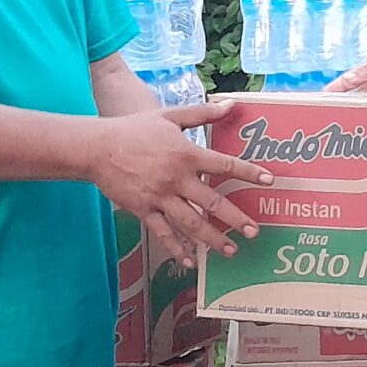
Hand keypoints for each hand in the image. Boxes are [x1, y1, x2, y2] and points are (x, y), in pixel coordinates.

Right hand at [88, 102, 270, 264]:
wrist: (97, 148)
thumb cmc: (135, 130)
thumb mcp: (170, 116)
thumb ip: (203, 113)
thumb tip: (231, 105)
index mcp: (186, 154)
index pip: (224, 165)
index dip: (248, 172)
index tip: (268, 181)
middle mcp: (177, 179)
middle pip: (212, 203)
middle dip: (236, 219)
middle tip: (254, 231)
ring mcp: (160, 197)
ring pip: (191, 223)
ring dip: (213, 239)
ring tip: (230, 250)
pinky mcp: (144, 211)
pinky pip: (164, 233)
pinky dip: (177, 248)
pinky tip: (190, 261)